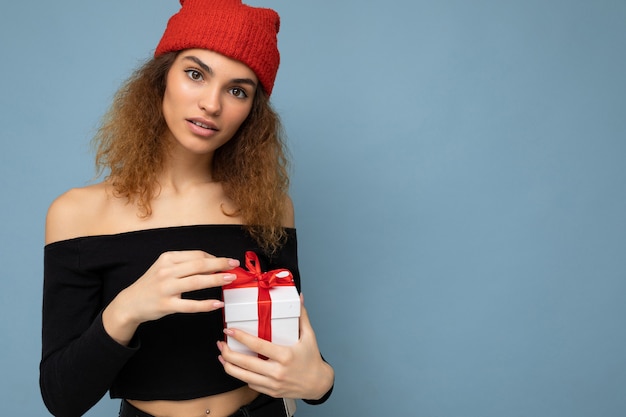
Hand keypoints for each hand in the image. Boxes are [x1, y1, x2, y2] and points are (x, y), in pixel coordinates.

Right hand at [103, 250, 238, 344]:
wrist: (130, 303)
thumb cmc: (152, 284)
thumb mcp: (165, 267)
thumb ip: (185, 265)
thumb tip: (213, 265)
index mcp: (167, 258)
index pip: (196, 255)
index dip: (214, 258)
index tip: (227, 261)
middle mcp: (166, 271)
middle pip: (199, 265)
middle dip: (220, 264)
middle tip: (235, 265)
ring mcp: (165, 288)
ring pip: (197, 282)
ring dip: (217, 280)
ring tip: (231, 279)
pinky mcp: (166, 305)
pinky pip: (190, 305)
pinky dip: (206, 304)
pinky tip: (218, 304)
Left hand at [217, 297, 333, 399]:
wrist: (318, 384)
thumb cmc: (312, 360)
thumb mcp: (309, 337)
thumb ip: (302, 316)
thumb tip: (298, 298)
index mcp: (285, 356)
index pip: (258, 346)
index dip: (241, 338)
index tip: (230, 330)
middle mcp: (277, 372)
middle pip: (245, 363)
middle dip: (228, 353)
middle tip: (221, 343)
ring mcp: (272, 384)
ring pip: (243, 376)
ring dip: (228, 366)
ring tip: (222, 356)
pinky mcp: (270, 391)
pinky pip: (250, 383)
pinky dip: (240, 375)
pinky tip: (236, 367)